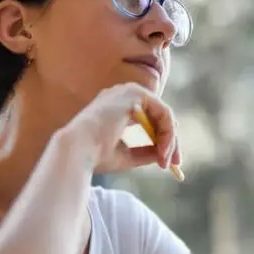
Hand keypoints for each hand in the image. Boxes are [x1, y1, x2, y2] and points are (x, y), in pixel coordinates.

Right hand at [59, 82, 180, 173]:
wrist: (77, 151)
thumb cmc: (95, 155)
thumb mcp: (126, 156)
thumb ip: (145, 152)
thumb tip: (164, 154)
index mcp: (116, 106)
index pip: (148, 119)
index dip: (162, 139)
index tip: (168, 161)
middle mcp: (122, 94)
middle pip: (158, 115)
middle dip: (170, 140)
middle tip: (175, 163)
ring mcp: (128, 91)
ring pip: (164, 114)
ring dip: (170, 140)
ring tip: (167, 161)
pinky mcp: (135, 93)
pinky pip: (163, 112)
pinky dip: (168, 133)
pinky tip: (164, 150)